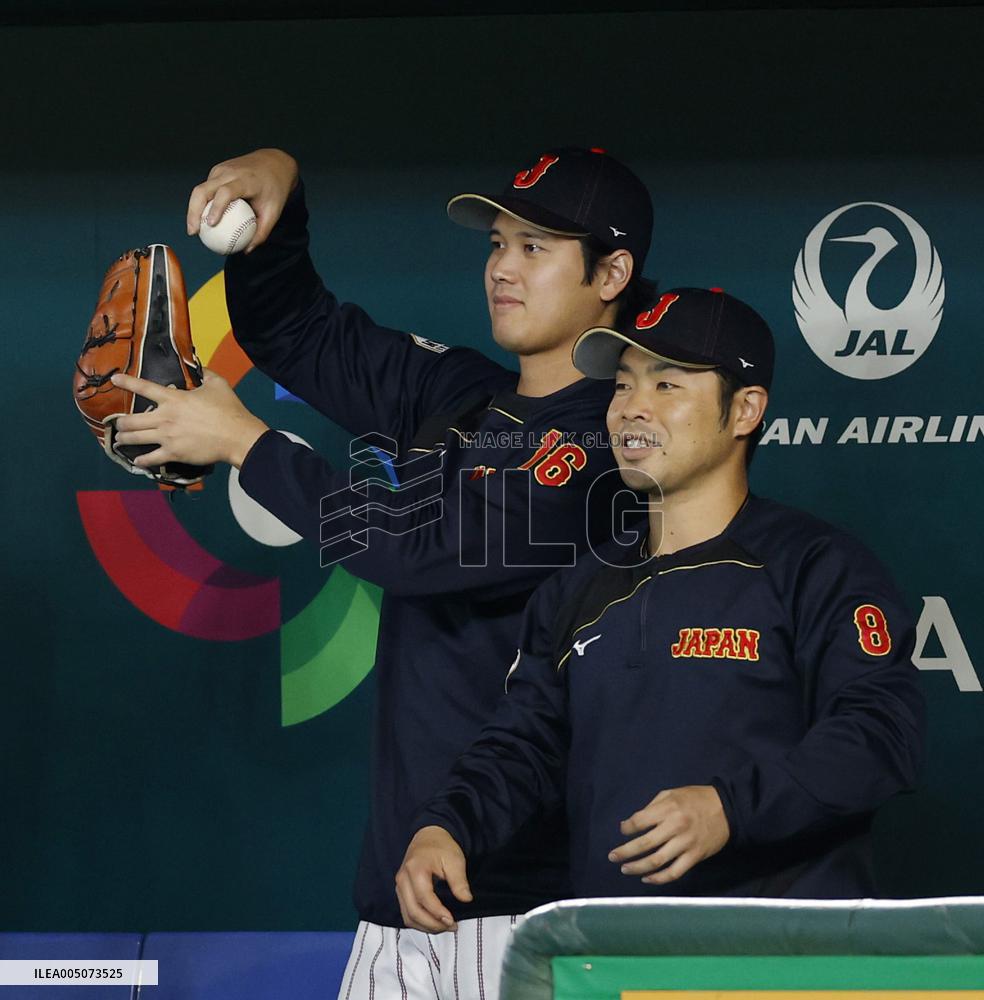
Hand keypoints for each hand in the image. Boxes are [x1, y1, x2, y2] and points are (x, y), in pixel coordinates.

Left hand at [111, 369, 268, 468]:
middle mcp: (164, 417)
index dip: (126, 382)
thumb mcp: (218, 384)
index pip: (143, 387)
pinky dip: (142, 460)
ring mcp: (167, 437)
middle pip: (131, 420)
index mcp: (173, 398)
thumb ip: (205, 373)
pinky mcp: (173, 453)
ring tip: (119, 440)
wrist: (236, 436)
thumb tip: (199, 365)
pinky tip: (137, 461)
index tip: (114, 380)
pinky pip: (151, 458)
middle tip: (117, 424)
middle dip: (120, 423)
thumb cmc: (229, 409)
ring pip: (135, 439)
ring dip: (124, 439)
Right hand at [186, 148, 298, 250]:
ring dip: (193, 209)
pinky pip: (205, 189)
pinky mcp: (217, 171)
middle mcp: (229, 172)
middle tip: (194, 232)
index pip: (226, 192)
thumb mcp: (274, 212)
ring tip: (194, 230)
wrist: (273, 164)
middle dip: (194, 211)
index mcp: (245, 180)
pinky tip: (201, 220)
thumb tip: (247, 251)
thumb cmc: (274, 190)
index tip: (211, 224)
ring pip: (200, 189)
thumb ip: (262, 232)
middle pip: (203, 189)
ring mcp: (221, 170)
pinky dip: (201, 204)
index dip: (216, 207)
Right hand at [395, 826, 472, 932]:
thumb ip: (459, 881)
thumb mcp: (455, 859)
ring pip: (408, 916)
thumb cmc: (442, 846)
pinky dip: (419, 922)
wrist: (429, 836)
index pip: (424, 898)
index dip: (438, 913)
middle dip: (432, 924)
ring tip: (444, 927)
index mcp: (415, 869)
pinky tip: (434, 922)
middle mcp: (403, 879)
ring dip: (425, 926)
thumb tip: (466, 899)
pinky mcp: (401, 891)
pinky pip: (406, 913)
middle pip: (413, 911)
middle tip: (451, 926)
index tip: (452, 921)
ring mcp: (400, 886)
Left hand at [608, 785, 729, 884]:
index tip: (622, 831)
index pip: (640, 821)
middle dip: (625, 852)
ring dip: (638, 867)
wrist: (726, 808)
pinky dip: (659, 879)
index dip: (627, 828)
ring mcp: (685, 844)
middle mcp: (675, 827)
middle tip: (612, 857)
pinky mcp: (695, 857)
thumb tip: (633, 823)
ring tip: (625, 869)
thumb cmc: (695, 799)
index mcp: (668, 809)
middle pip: (645, 844)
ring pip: (657, 861)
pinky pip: (674, 872)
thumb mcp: (672, 793)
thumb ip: (652, 807)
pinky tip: (647, 879)